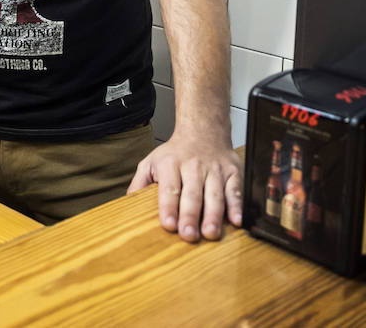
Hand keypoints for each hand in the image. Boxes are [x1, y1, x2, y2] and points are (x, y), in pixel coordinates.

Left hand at [127, 131, 241, 241]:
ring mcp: (215, 170)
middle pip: (192, 194)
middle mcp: (193, 166)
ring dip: (213, 215)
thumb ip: (140, 183)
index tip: (168, 224)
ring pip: (215, 194)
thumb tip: (129, 202)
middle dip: (190, 215)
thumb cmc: (175, 153)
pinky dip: (237, 206)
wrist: (203, 131)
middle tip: (189, 235)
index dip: (168, 207)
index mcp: (170, 164)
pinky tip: (236, 220)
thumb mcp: (151, 162)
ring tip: (210, 233)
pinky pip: (235, 190)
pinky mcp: (233, 173)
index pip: (169, 188)